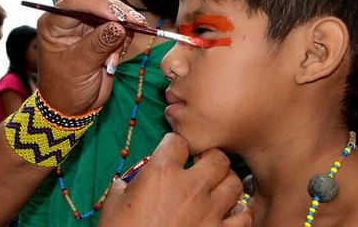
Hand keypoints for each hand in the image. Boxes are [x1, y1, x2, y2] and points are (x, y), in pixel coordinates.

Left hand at [35, 0, 137, 114]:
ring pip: (110, 15)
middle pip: (96, 3)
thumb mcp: (79, 66)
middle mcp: (68, 20)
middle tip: (137, 24)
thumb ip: (98, 44)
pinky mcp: (100, 35)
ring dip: (121, 31)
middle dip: (116, 14)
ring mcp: (85, 27)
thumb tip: (119, 27)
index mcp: (53, 23)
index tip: (119, 16)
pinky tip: (115, 59)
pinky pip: (118, 28)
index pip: (75, 3)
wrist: (72, 108)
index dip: (98, 5)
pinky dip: (123, 40)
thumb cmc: (65, 88)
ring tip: (115, 58)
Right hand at [99, 133, 252, 226]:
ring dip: (224, 183)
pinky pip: (244, 216)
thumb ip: (126, 185)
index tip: (172, 153)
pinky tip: (228, 213)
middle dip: (208, 158)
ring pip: (234, 182)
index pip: (177, 142)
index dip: (174, 146)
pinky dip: (239, 212)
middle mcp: (190, 187)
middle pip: (216, 156)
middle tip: (199, 167)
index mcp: (161, 174)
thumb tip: (132, 181)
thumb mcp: (113, 205)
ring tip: (215, 189)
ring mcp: (210, 212)